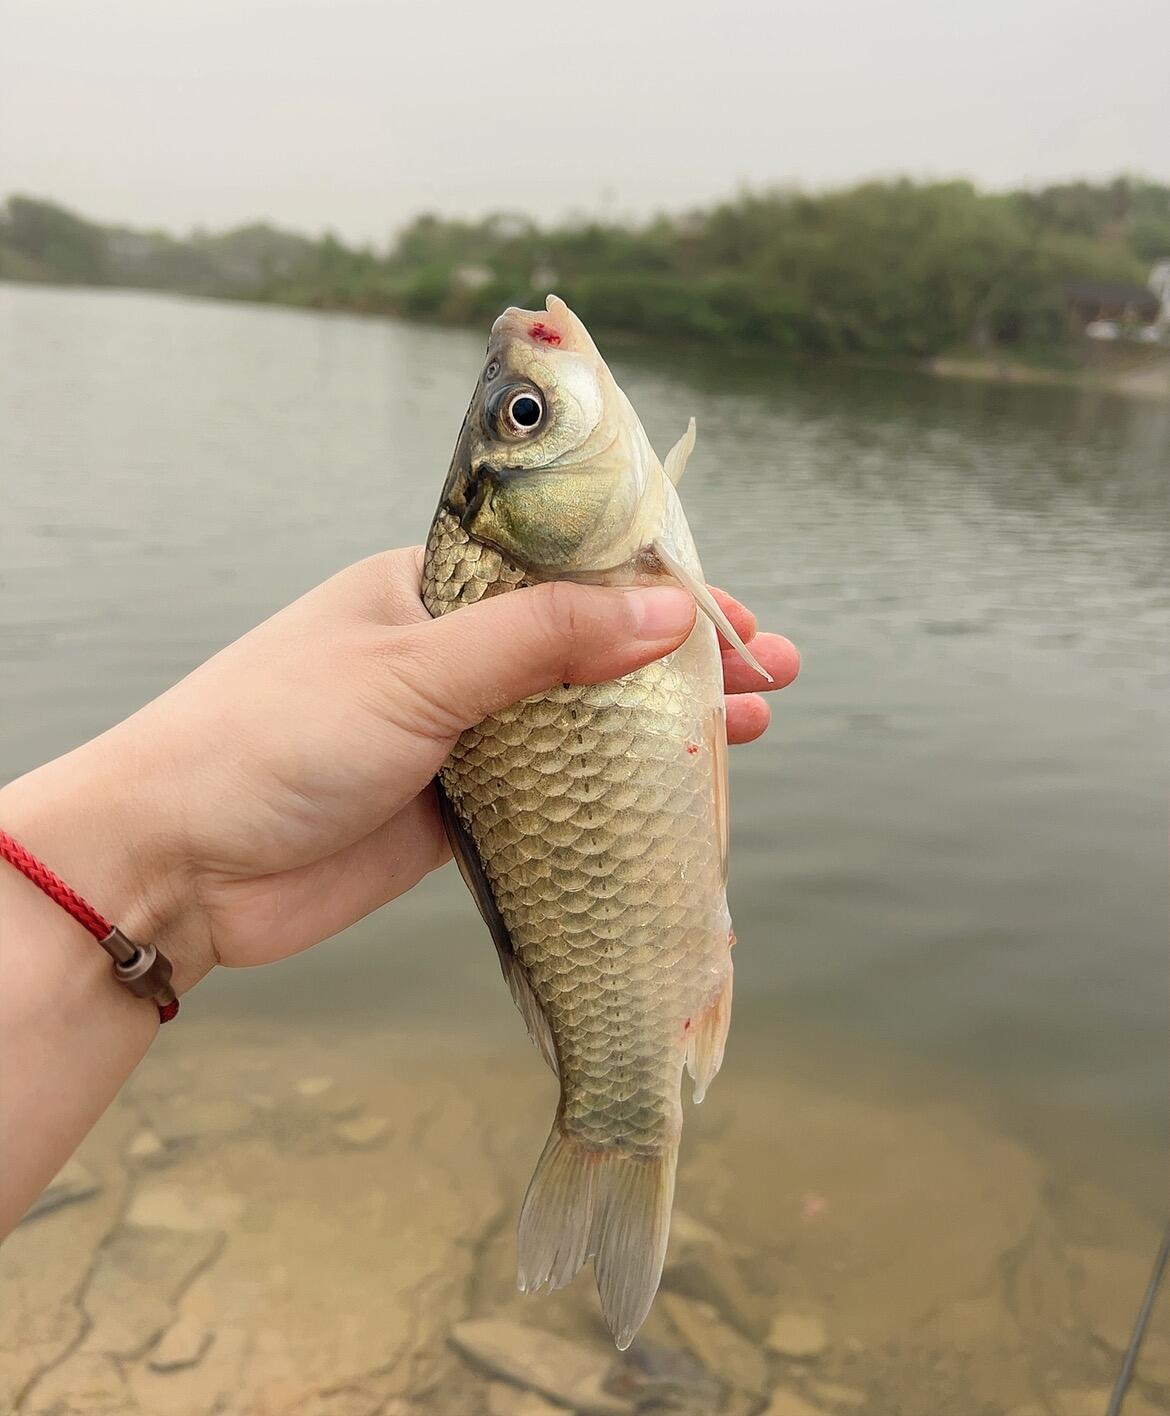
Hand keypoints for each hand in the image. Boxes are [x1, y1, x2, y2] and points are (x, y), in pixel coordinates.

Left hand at [1, 550, 798, 993]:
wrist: (177, 866)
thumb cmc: (275, 735)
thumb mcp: (417, 672)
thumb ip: (545, 642)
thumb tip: (668, 613)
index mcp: (434, 586)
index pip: (571, 569)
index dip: (660, 588)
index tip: (736, 617)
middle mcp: (451, 651)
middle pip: (590, 643)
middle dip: (679, 658)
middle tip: (772, 675)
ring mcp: (455, 732)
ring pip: (580, 720)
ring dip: (660, 725)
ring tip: (751, 727)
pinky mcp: (454, 809)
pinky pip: (553, 793)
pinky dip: (612, 792)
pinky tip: (673, 793)